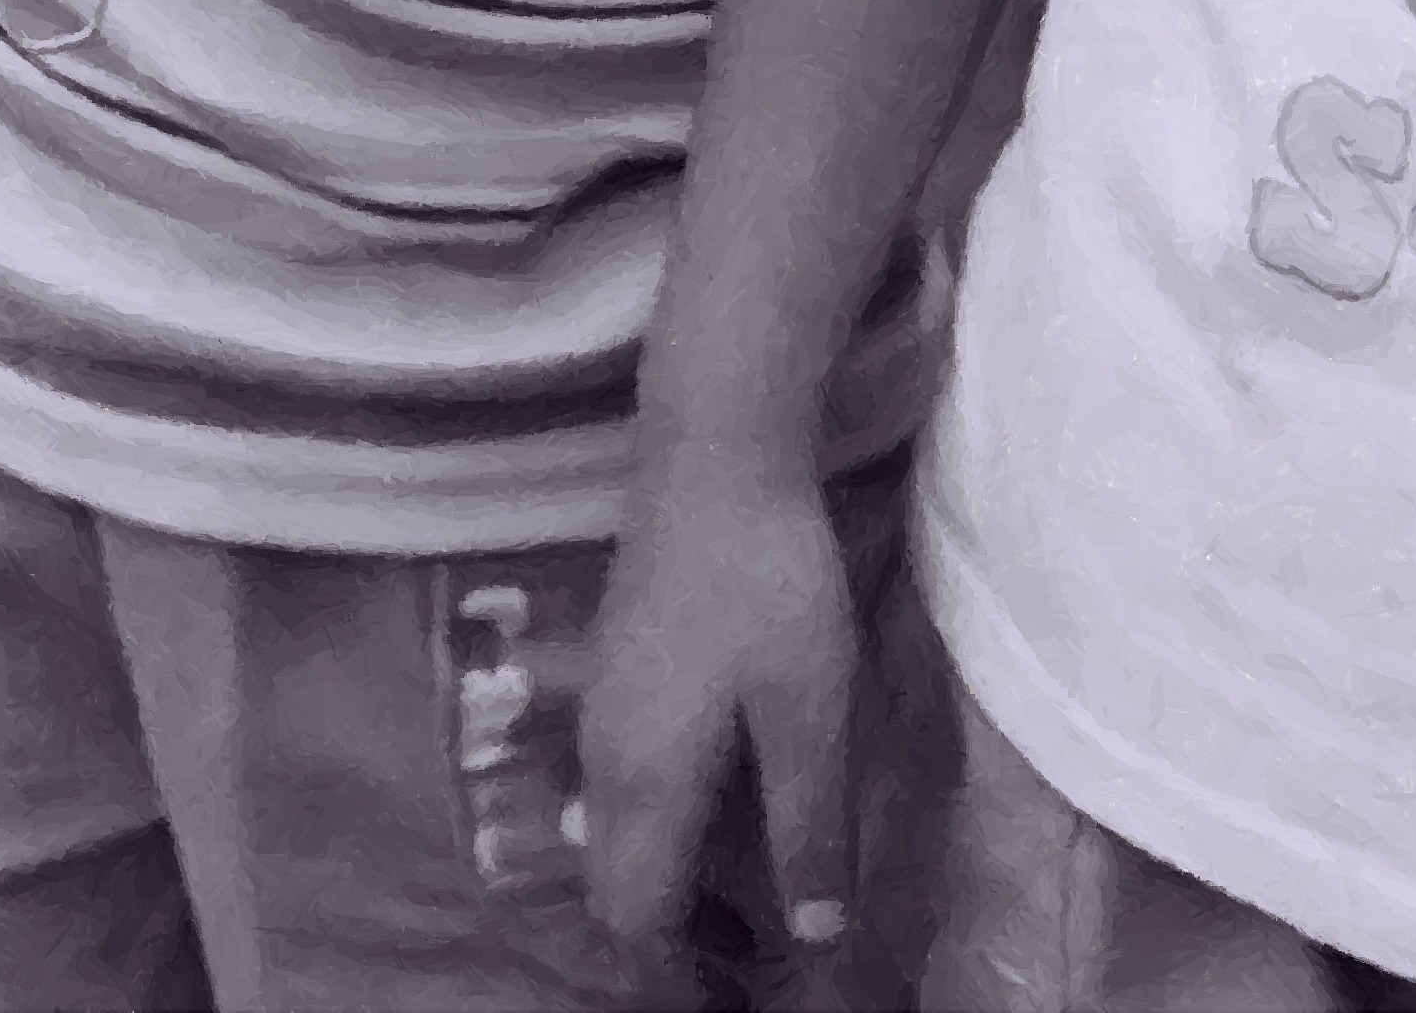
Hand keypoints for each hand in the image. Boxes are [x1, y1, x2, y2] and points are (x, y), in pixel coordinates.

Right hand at [578, 463, 861, 974]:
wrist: (712, 457)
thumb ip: (808, 828)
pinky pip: (627, 790)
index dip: (677, 973)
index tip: (735, 994)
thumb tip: (812, 936)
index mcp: (644, 785)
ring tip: (751, 896)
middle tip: (751, 956)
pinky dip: (670, 828)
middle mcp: (604, 761)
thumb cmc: (768, 586)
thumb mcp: (811, 714)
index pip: (635, 920)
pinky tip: (731, 807)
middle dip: (672, 937)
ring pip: (619, 837)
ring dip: (673, 881)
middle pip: (616, 887)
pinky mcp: (618, 676)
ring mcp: (602, 715)